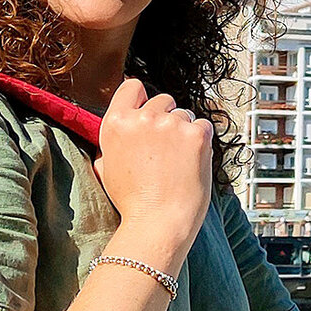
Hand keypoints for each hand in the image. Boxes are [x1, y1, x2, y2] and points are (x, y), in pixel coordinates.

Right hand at [94, 78, 212, 264]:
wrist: (157, 224)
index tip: (147, 109)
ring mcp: (171, 124)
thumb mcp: (106, 168)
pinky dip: (201, 141)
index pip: (132, 87)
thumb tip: (121, 129)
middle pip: (163, 99)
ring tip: (177, 162)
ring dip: (184, 131)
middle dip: (166, 117)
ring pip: (185, 114)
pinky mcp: (196, 135)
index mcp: (116, 123)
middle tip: (165, 148)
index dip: (141, 97)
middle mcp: (143, 118)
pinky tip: (191, 163)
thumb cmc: (133, 202)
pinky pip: (204, 127)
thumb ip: (112, 142)